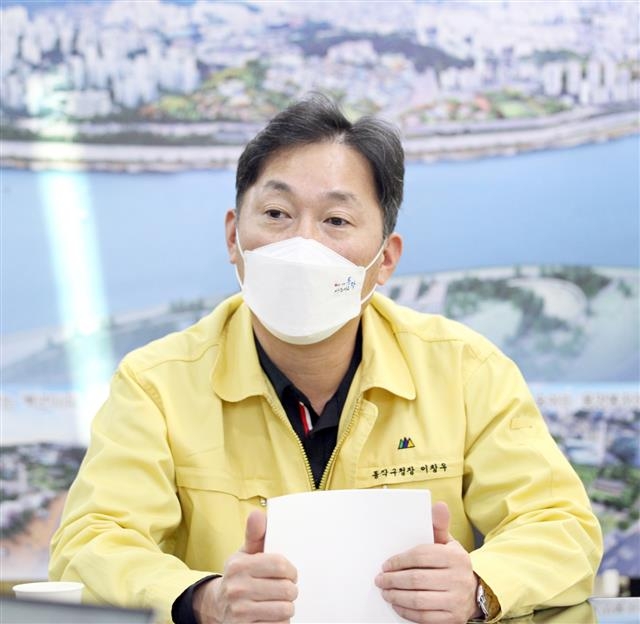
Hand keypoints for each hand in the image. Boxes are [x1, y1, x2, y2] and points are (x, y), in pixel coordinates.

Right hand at [193, 510, 297, 622]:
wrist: (218, 605)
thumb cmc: (241, 574)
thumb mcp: (245, 553)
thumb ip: (255, 534)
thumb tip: (257, 514)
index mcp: (238, 566)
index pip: (281, 565)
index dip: (292, 570)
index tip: (290, 574)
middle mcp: (237, 589)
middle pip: (286, 589)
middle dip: (291, 590)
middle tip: (285, 589)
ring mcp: (240, 612)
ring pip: (285, 610)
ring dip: (287, 607)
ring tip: (279, 602)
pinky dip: (280, 622)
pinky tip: (271, 615)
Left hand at [375, 501, 480, 623]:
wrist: (474, 592)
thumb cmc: (451, 563)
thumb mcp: (448, 543)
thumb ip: (439, 525)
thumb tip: (439, 505)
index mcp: (455, 556)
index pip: (420, 556)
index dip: (399, 561)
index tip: (385, 565)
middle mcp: (458, 578)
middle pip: (416, 579)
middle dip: (393, 580)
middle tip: (380, 580)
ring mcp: (456, 601)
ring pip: (419, 600)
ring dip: (397, 596)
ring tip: (386, 592)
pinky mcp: (453, 619)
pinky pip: (425, 617)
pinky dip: (407, 612)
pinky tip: (397, 605)